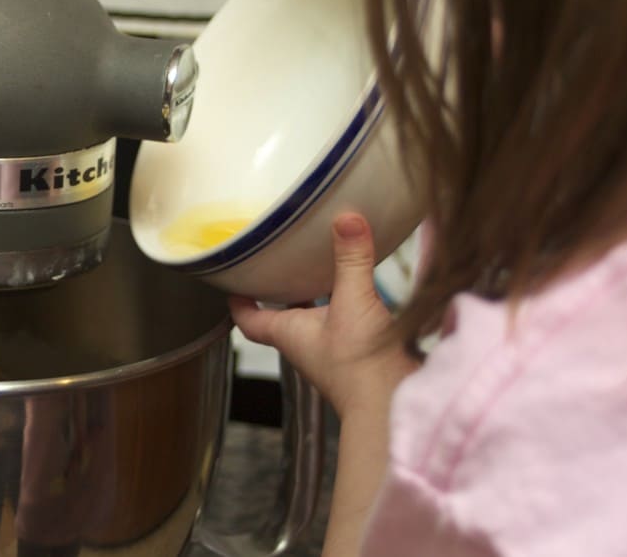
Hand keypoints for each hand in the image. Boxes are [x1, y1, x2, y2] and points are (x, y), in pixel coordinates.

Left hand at [229, 213, 417, 417]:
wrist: (394, 407)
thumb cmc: (360, 368)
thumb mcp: (353, 301)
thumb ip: (351, 259)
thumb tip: (347, 218)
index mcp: (289, 334)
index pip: (249, 319)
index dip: (238, 301)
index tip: (232, 281)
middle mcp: (306, 344)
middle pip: (283, 314)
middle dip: (281, 290)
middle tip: (282, 261)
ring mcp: (333, 352)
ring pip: (316, 317)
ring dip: (317, 295)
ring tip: (321, 264)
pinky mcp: (361, 355)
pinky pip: (347, 323)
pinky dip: (349, 304)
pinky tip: (364, 287)